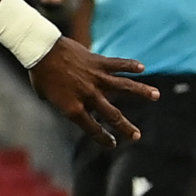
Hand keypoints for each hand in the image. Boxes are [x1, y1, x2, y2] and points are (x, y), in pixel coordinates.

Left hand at [27, 36, 156, 146]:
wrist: (41, 50)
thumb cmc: (39, 73)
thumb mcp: (45, 94)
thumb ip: (57, 100)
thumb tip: (58, 100)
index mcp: (73, 108)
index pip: (91, 128)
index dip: (103, 138)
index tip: (113, 144)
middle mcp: (88, 96)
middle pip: (112, 115)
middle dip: (126, 127)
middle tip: (137, 135)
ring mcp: (96, 78)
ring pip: (125, 87)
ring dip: (142, 92)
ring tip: (156, 96)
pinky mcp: (99, 62)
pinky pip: (119, 64)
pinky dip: (130, 65)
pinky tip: (141, 68)